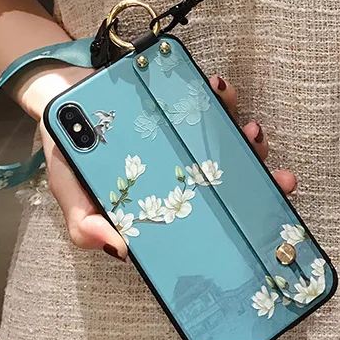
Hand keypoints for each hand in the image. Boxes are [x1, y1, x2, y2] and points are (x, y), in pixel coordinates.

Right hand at [37, 72, 294, 260]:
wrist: (60, 94)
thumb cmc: (68, 152)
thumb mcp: (69, 192)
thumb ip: (84, 223)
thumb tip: (118, 248)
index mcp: (165, 196)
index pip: (209, 213)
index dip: (240, 218)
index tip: (266, 221)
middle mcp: (183, 167)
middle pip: (232, 177)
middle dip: (261, 179)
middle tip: (279, 179)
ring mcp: (187, 135)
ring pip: (229, 140)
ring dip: (248, 138)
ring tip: (251, 132)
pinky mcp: (184, 102)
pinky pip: (210, 101)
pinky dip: (221, 97)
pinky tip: (221, 90)